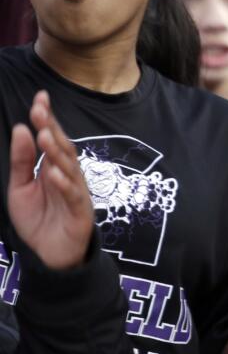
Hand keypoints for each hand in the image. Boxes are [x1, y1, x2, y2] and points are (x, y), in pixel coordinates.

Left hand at [7, 92, 93, 269]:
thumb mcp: (20, 188)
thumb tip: (21, 129)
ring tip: (44, 135)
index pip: (52, 137)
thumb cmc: (38, 219)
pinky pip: (73, 195)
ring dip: (57, 151)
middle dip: (52, 128)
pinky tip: (52, 172)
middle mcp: (68, 174)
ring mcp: (76, 191)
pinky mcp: (80, 211)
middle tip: (40, 110)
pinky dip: (63, 183)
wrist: (49, 255)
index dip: (48, 118)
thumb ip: (22, 162)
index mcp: (54, 166)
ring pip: (69, 167)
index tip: (40, 97)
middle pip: (63, 147)